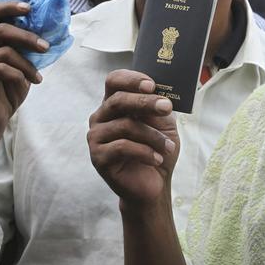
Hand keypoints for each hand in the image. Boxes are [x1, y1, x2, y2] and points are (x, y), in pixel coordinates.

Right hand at [0, 1, 47, 136]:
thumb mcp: (22, 66)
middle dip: (27, 36)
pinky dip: (19, 76)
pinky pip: (2, 69)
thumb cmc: (7, 92)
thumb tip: (49, 32)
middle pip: (1, 29)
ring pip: (5, 51)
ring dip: (27, 63)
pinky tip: (28, 84)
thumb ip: (27, 49)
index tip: (30, 7)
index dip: (10, 6)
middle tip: (45, 47)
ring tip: (37, 77)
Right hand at [88, 70, 179, 209]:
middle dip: (145, 102)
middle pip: (118, 100)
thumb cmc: (156, 149)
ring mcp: (96, 137)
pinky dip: (145, 152)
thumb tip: (160, 93)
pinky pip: (122, 147)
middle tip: (166, 107)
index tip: (151, 85)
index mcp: (114, 104)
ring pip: (124, 126)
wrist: (153, 184)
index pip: (114, 81)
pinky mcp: (97, 157)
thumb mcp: (163, 124)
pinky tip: (157, 159)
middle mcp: (101, 117)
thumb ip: (158, 106)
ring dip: (153, 136)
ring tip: (169, 147)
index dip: (131, 79)